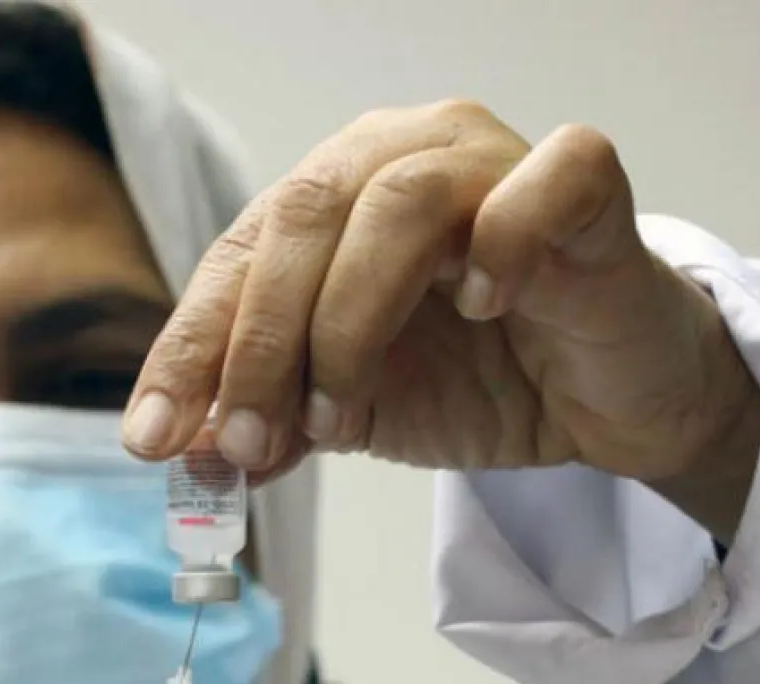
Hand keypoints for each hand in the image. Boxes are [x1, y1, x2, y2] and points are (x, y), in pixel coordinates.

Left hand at [123, 101, 759, 533]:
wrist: (606, 401)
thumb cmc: (481, 381)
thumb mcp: (354, 413)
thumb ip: (277, 419)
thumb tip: (189, 451)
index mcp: (333, 196)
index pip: (240, 254)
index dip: (191, 345)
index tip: (154, 439)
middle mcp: (402, 155)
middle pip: (303, 215)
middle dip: (261, 343)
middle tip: (250, 443)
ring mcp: (495, 159)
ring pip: (396, 203)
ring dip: (350, 320)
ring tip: (345, 413)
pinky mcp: (585, 187)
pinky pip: (545, 179)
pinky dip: (503, 240)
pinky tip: (487, 306)